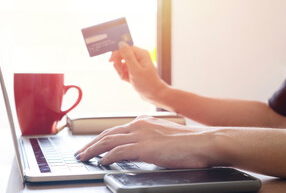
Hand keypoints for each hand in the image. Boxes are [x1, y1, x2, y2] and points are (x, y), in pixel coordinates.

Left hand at [76, 116, 220, 168]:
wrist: (203, 142)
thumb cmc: (188, 142)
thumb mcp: (164, 136)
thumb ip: (149, 139)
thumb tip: (141, 148)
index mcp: (143, 122)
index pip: (115, 130)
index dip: (101, 138)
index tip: (93, 144)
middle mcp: (138, 125)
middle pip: (107, 134)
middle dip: (91, 143)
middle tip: (81, 152)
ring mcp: (140, 135)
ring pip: (108, 141)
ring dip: (93, 150)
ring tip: (83, 157)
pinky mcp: (144, 147)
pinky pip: (118, 151)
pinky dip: (107, 157)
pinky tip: (101, 162)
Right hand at [109, 42, 167, 102]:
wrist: (153, 95)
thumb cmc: (147, 83)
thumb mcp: (135, 70)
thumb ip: (128, 57)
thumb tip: (121, 44)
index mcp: (141, 54)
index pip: (125, 47)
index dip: (117, 53)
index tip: (111, 60)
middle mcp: (138, 57)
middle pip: (122, 55)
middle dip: (119, 65)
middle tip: (121, 73)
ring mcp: (136, 64)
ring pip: (121, 63)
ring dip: (120, 71)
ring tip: (125, 78)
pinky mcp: (133, 70)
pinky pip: (123, 70)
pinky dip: (123, 75)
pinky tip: (127, 80)